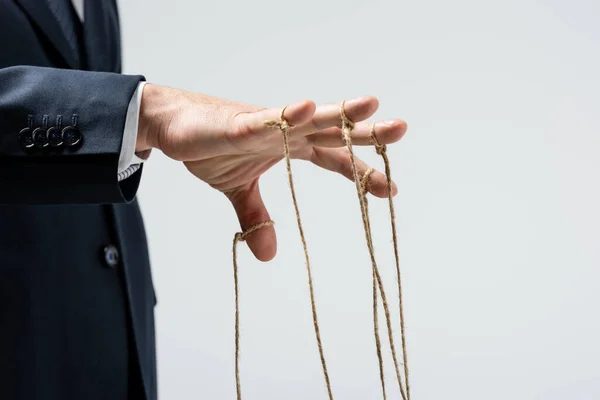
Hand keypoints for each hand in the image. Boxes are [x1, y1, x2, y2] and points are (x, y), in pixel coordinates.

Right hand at [137, 84, 406, 260]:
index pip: (335, 159)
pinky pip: (263, 121)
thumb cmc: (212, 148)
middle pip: (332, 132)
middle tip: (402, 129)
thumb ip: (256, 218)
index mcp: (291, 146)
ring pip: (307, 119)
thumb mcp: (238, 191)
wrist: (174, 126)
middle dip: (366, 132)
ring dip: (337, 113)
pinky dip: (283, 117)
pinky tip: (306, 107)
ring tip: (370, 104)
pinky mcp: (237, 124)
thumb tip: (268, 256)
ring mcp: (264, 125)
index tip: (392, 189)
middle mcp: (285, 132)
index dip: (362, 172)